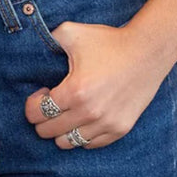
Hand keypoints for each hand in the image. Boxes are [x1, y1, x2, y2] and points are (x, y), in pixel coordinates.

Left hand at [25, 20, 176, 149]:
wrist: (146, 52)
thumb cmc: (107, 41)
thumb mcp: (71, 32)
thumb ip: (47, 38)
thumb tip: (31, 44)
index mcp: (75, 91)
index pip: (38, 113)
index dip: (32, 104)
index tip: (41, 92)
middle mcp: (90, 113)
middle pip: (49, 132)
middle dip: (42, 119)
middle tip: (50, 102)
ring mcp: (106, 124)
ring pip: (69, 143)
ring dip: (60, 130)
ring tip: (65, 111)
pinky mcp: (120, 129)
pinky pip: (91, 144)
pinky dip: (81, 135)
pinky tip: (81, 117)